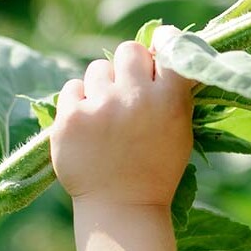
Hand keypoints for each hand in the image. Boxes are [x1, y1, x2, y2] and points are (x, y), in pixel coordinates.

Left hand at [50, 28, 194, 209]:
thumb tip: (160, 53)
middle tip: (128, 89)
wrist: (121, 208)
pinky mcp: (70, 118)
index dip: (164, 42)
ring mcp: (100, 107)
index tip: (159, 46)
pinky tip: (88, 125)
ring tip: (107, 115)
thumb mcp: (179, 130)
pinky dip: (79, 102)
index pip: (170, 48)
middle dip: (129, 65)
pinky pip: (72, 87)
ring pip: (98, 68)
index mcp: (169, 99)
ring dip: (102, 85)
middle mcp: (135, 98)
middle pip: (129, 50)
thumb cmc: (155, 168)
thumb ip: (173, 93)